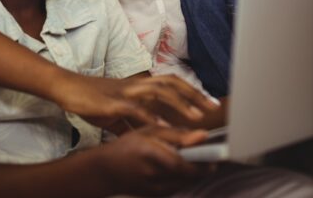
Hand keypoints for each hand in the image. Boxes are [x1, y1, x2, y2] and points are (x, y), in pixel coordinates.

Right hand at [53, 72, 219, 131]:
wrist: (67, 88)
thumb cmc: (91, 99)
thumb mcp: (116, 111)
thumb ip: (133, 120)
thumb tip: (147, 134)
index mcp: (137, 87)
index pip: (169, 83)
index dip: (190, 91)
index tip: (207, 103)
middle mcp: (134, 85)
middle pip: (170, 83)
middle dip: (192, 94)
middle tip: (211, 108)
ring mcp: (124, 92)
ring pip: (157, 91)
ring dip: (177, 103)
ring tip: (195, 116)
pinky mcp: (111, 102)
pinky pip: (132, 108)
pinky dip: (148, 115)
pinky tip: (160, 124)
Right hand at [99, 125, 213, 195]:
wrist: (106, 171)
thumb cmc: (126, 146)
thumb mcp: (149, 131)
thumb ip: (177, 134)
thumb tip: (202, 135)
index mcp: (152, 154)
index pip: (187, 163)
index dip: (205, 161)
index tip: (216, 153)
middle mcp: (155, 174)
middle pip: (191, 174)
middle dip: (202, 165)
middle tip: (205, 154)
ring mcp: (156, 189)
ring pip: (187, 181)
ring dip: (193, 171)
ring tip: (188, 158)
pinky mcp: (158, 196)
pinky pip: (179, 187)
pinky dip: (182, 178)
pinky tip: (174, 168)